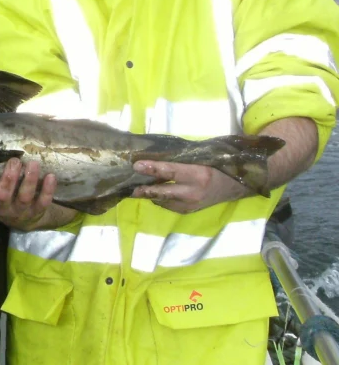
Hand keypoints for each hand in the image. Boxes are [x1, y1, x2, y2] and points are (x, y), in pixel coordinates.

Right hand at [0, 158, 66, 229]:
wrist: (24, 220)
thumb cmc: (5, 197)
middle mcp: (3, 208)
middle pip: (3, 196)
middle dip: (8, 178)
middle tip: (14, 161)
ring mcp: (20, 211)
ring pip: (24, 197)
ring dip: (29, 180)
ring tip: (33, 163)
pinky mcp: (37, 212)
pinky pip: (43, 202)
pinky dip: (47, 189)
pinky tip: (50, 176)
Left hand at [131, 161, 252, 212]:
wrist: (235, 187)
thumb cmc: (217, 166)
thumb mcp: (202, 157)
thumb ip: (181, 158)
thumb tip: (155, 153)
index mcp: (199, 175)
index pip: (171, 171)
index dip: (152, 168)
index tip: (137, 165)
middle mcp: (194, 192)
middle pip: (163, 192)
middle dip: (145, 190)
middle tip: (130, 187)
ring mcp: (191, 204)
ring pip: (163, 200)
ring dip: (149, 194)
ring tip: (135, 187)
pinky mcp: (189, 211)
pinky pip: (168, 205)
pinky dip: (159, 198)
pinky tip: (152, 192)